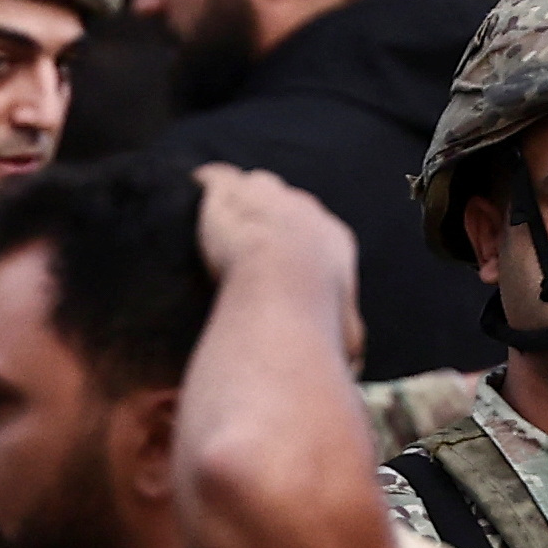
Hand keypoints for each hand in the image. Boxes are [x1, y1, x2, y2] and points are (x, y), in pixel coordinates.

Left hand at [192, 163, 361, 368]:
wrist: (280, 289)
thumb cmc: (314, 321)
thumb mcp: (343, 340)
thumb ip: (347, 346)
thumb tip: (353, 368)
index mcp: (333, 240)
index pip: (316, 230)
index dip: (298, 242)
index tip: (283, 261)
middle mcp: (304, 210)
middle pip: (285, 202)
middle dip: (268, 217)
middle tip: (247, 240)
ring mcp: (266, 196)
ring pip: (253, 186)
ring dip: (239, 199)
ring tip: (220, 213)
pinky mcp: (229, 193)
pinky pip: (215, 179)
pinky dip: (205, 185)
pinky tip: (193, 191)